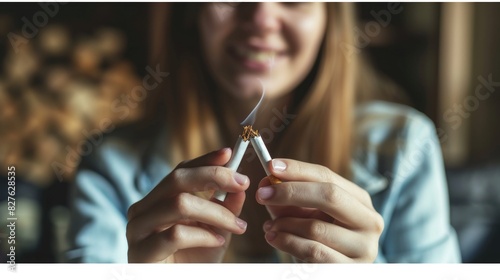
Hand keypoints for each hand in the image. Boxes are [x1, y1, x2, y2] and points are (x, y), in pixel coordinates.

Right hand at [126, 148, 249, 262]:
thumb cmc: (194, 261)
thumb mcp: (216, 230)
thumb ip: (226, 209)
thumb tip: (239, 187)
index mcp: (157, 200)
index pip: (179, 171)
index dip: (204, 160)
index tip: (229, 153)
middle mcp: (142, 210)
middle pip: (177, 179)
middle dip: (213, 177)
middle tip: (242, 184)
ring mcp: (138, 230)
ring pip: (180, 204)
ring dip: (216, 212)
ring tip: (237, 226)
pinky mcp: (141, 252)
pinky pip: (176, 234)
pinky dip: (204, 234)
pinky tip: (218, 241)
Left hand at [256, 159, 383, 262]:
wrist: (330, 271)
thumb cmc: (317, 240)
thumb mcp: (303, 215)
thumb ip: (287, 198)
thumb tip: (267, 183)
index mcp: (360, 200)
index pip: (327, 176)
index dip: (298, 169)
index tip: (271, 166)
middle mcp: (369, 221)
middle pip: (330, 195)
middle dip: (291, 192)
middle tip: (262, 194)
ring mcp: (364, 247)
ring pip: (316, 227)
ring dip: (284, 224)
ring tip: (269, 227)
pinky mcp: (351, 269)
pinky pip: (312, 250)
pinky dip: (287, 242)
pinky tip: (274, 238)